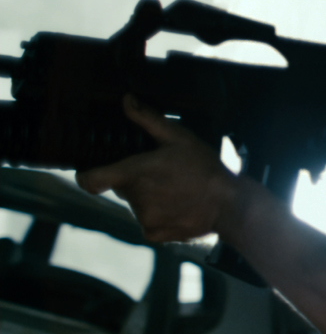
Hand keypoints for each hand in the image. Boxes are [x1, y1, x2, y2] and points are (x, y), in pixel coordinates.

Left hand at [77, 95, 244, 243]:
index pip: (90, 180)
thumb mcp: (179, 137)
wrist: (230, 204)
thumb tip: (126, 100)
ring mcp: (143, 218)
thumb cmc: (205, 167)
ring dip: (149, 198)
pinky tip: (179, 208)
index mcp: (133, 173)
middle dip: (136, 181)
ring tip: (177, 191)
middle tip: (163, 175)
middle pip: (122, 188)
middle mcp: (134, 198)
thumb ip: (148, 119)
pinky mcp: (154, 233)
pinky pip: (148, 223)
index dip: (88, 175)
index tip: (94, 172)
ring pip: (137, 205)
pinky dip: (159, 216)